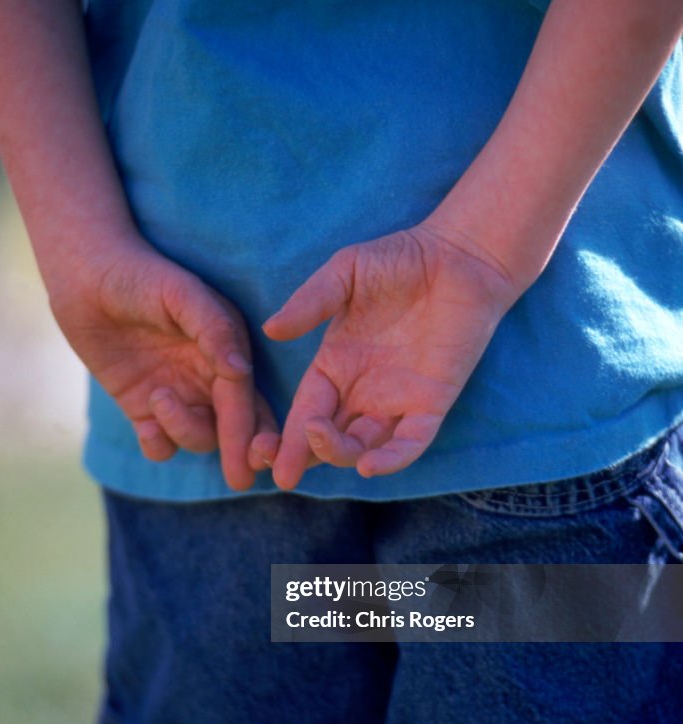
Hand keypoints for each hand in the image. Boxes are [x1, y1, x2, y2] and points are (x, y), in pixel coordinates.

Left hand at [47, 234, 279, 489]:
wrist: (86, 276)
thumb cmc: (139, 275)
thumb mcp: (180, 293)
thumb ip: (213, 328)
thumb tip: (240, 371)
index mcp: (228, 351)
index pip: (245, 399)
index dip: (252, 429)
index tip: (257, 457)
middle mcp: (208, 377)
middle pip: (234, 427)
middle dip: (240, 452)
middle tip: (239, 479)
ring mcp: (178, 394)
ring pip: (198, 436)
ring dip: (185, 431)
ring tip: (158, 398)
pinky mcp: (144, 407)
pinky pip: (160, 443)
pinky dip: (158, 445)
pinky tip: (146, 429)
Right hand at [260, 222, 520, 489]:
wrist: (459, 255)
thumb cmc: (401, 259)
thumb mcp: (345, 273)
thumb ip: (310, 302)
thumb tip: (271, 330)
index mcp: (337, 365)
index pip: (306, 410)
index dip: (287, 436)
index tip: (264, 455)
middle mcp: (364, 390)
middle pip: (330, 438)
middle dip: (306, 456)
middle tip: (285, 468)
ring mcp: (398, 399)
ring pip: (364, 446)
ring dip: (340, 454)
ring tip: (322, 439)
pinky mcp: (432, 401)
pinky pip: (411, 442)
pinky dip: (392, 459)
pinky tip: (370, 465)